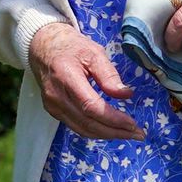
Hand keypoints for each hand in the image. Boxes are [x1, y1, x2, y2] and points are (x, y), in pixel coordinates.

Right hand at [31, 21, 144, 140]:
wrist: (43, 47)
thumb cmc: (71, 46)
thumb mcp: (93, 52)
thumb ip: (109, 75)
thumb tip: (126, 95)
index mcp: (66, 77)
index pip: (91, 107)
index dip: (113, 119)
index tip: (134, 124)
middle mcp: (56, 96)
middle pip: (88, 123)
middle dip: (115, 131)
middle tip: (138, 134)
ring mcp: (52, 105)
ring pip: (82, 129)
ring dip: (107, 135)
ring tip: (127, 134)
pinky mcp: (52, 110)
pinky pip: (76, 126)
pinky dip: (95, 131)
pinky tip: (109, 129)